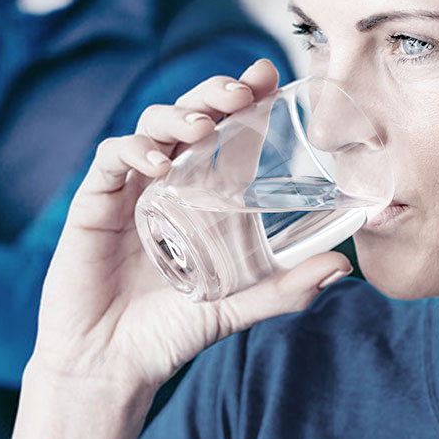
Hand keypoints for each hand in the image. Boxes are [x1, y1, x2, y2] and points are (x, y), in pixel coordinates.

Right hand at [2, 59, 351, 438]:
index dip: (247, 97)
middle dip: (214, 93)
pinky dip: (133, 150)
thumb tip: (343, 266)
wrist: (112, 363)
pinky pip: (111, 159)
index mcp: (204, 195)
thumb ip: (286, 288)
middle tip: (240, 92)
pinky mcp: (95, 202)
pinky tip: (156, 163)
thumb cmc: (171, 332)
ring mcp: (131, 188)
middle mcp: (169, 182)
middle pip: (190, 115)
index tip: (270, 75)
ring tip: (202, 127)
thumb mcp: (239, 306)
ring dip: (178, 116)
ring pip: (150, 126)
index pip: (229, 132)